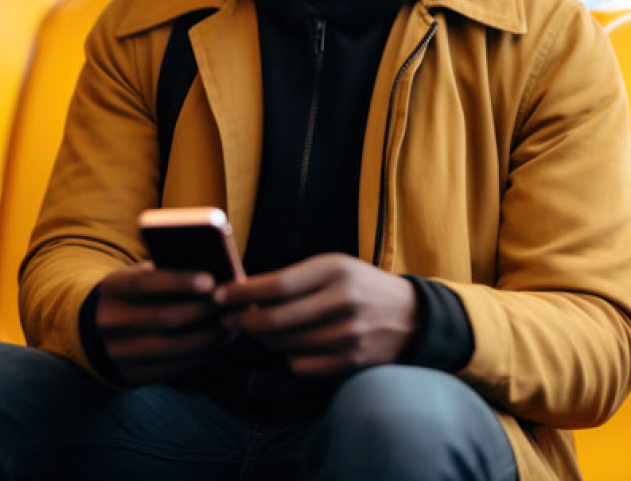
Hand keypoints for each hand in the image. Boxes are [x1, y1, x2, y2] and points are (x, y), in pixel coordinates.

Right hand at [95, 263, 228, 384]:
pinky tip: (221, 340)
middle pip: (165, 318)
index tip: (211, 280)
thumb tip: (212, 272)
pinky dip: (202, 353)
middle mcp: (112, 323)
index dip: (179, 281)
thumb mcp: (137, 276)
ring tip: (234, 321)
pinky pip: (174, 367)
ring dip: (210, 335)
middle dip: (205, 310)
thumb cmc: (132, 294)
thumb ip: (165, 272)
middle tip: (234, 301)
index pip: (146, 283)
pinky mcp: (131, 376)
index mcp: (113, 289)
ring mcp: (120, 353)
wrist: (94, 332)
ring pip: (174, 347)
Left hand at [213, 254, 419, 375]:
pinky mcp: (351, 361)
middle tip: (226, 319)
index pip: (278, 284)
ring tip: (257, 330)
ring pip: (284, 344)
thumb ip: (295, 277)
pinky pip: (300, 364)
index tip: (219, 295)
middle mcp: (343, 300)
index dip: (242, 293)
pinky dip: (289, 356)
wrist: (411, 316)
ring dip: (262, 339)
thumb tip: (243, 291)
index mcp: (336, 269)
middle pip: (275, 319)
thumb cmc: (360, 286)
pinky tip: (291, 345)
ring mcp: (348, 334)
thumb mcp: (334, 266)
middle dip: (242, 321)